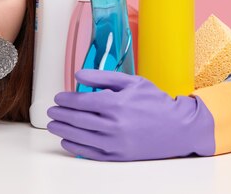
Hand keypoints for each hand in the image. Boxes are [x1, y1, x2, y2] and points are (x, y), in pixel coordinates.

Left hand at [47, 69, 214, 160]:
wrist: (179, 128)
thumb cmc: (155, 101)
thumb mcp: (131, 81)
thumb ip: (102, 77)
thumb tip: (78, 75)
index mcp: (117, 104)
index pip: (82, 102)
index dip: (66, 100)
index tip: (58, 98)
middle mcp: (115, 125)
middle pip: (79, 120)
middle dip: (61, 115)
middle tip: (51, 112)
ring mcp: (117, 143)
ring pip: (82, 137)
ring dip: (64, 131)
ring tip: (53, 126)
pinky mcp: (121, 156)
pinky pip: (93, 154)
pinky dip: (77, 148)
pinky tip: (67, 142)